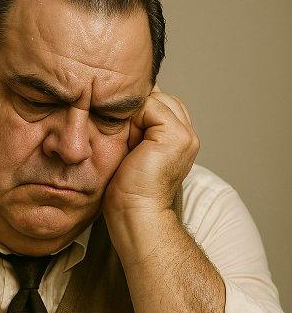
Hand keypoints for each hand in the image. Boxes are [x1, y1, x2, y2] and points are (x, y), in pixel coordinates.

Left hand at [102, 83, 199, 215]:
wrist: (134, 215)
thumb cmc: (126, 192)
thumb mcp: (131, 150)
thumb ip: (137, 127)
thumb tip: (125, 102)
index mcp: (178, 140)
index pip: (158, 104)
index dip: (136, 114)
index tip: (125, 140)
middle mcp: (187, 135)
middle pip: (159, 98)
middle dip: (136, 113)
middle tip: (127, 144)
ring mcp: (185, 135)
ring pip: (155, 99)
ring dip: (134, 118)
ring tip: (130, 147)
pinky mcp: (177, 136)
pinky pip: (150, 105)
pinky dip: (134, 120)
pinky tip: (131, 145)